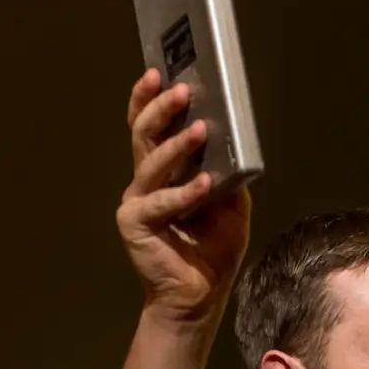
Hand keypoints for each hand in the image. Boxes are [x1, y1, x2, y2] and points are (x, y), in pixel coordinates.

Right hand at [116, 71, 250, 329]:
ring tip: (200, 129)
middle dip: (160, 109)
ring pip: (151, 163)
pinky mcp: (134, 224)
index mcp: (162, 171)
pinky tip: (203, 183)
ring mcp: (136, 201)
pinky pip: (160, 203)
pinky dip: (183, 192)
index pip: (148, 127)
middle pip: (144, 134)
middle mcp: (144, 181)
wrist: (198, 296)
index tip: (157, 72)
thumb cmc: (211, 250)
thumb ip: (227, 173)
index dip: (147, 99)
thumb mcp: (231, 203)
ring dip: (177, 145)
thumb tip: (233, 140)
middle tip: (182, 90)